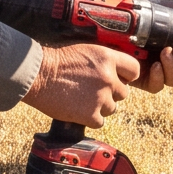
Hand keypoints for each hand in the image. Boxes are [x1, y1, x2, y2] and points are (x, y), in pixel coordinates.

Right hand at [24, 42, 139, 125]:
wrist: (38, 75)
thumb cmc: (57, 62)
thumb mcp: (86, 51)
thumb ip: (104, 62)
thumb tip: (116, 73)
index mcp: (108, 58)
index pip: (134, 70)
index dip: (126, 76)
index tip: (119, 79)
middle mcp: (108, 78)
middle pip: (123, 93)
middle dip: (110, 93)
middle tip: (92, 90)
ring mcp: (101, 98)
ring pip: (112, 108)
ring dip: (100, 107)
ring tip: (82, 99)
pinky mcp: (90, 115)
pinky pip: (100, 121)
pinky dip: (90, 118)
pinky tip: (78, 109)